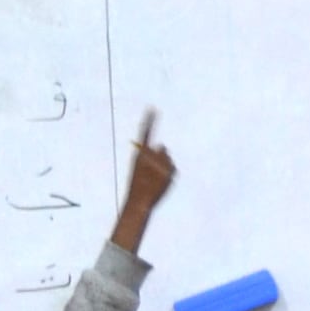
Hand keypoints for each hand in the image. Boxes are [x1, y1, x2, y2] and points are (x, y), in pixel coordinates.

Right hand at [107, 111, 174, 250]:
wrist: (139, 201)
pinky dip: (169, 175)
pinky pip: (173, 168)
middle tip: (154, 171)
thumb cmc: (136, 186)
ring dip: (165, 166)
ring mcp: (161, 163)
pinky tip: (161, 183)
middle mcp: (151, 156)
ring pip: (168, 159)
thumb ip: (149, 156)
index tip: (153, 108)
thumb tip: (163, 146)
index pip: (145, 133)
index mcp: (139, 154)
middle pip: (162, 148)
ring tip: (155, 180)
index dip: (149, 120)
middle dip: (161, 157)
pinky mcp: (170, 171)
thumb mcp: (139, 169)